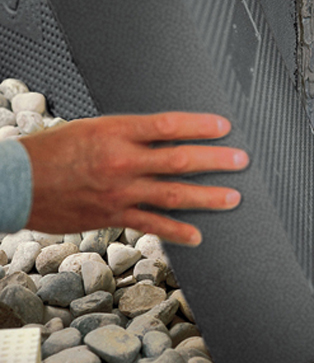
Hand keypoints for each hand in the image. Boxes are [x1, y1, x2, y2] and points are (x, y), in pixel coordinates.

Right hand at [19, 112, 248, 245]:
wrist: (17, 181)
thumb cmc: (55, 149)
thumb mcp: (95, 127)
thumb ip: (132, 133)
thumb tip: (168, 135)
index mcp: (117, 132)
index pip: (168, 125)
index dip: (200, 126)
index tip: (225, 127)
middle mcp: (122, 161)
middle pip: (179, 160)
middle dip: (216, 160)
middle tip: (242, 160)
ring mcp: (120, 191)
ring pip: (173, 194)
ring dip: (207, 197)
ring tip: (233, 198)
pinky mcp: (113, 215)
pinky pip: (152, 224)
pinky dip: (177, 231)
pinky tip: (198, 236)